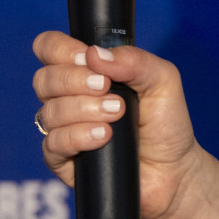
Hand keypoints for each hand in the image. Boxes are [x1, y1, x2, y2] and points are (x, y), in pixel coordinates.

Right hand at [31, 31, 205, 218]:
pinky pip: (52, 143)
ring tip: (116, 114)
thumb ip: (135, 60)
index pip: (51, 49)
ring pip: (49, 112)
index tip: (87, 58)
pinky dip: (77, 136)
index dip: (60, 49)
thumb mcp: (163, 80)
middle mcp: (70, 97)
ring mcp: (64, 128)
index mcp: (87, 71)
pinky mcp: (63, 160)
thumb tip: (95, 54)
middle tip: (106, 88)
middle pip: (44, 79)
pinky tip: (102, 136)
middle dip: (74, 80)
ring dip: (83, 109)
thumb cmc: (167, 122)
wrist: (174, 169)